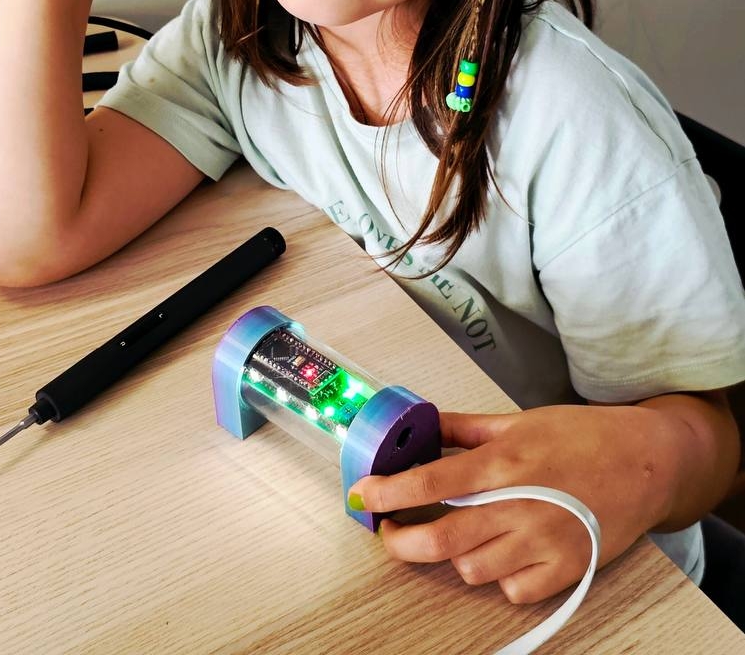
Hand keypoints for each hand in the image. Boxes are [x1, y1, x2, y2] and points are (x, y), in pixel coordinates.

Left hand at [348, 405, 673, 603]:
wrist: (646, 463)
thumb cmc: (584, 437)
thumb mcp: (519, 420)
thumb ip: (467, 428)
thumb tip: (425, 424)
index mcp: (503, 463)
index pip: (429, 483)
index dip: (388, 492)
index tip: (363, 496)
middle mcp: (519, 507)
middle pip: (441, 540)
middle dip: (401, 541)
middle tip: (388, 533)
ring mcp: (543, 543)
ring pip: (472, 569)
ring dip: (457, 554)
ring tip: (462, 533)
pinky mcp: (565, 570)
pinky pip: (513, 589)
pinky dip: (501, 575)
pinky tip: (505, 551)